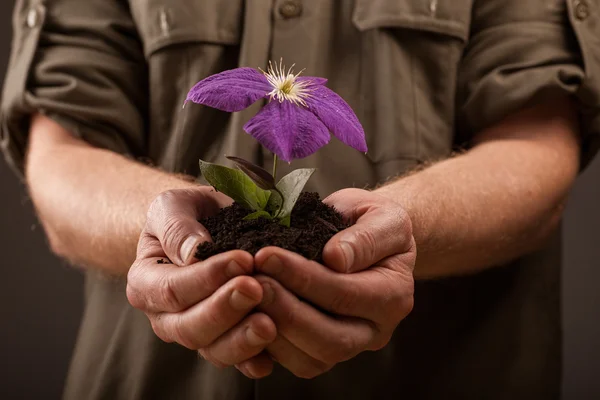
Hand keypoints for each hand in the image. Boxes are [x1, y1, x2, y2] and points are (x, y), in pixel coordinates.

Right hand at [126, 188, 276, 377]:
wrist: (206, 226)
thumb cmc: (188, 214)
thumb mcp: (174, 205)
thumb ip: (177, 226)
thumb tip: (193, 252)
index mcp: (146, 283)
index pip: (171, 289)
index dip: (207, 278)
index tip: (243, 259)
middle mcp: (166, 316)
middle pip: (190, 327)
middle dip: (225, 309)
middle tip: (256, 288)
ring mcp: (197, 333)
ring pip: (214, 349)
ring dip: (242, 340)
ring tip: (269, 324)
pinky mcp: (225, 342)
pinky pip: (237, 360)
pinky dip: (254, 360)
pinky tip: (272, 356)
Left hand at [236, 188, 414, 377]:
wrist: (367, 235)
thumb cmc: (372, 222)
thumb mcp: (381, 216)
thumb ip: (365, 237)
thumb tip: (336, 259)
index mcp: (394, 295)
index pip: (345, 294)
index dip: (303, 277)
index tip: (266, 255)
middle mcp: (376, 330)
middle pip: (330, 338)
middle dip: (285, 310)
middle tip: (251, 281)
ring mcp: (352, 345)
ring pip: (312, 359)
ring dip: (274, 330)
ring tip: (246, 296)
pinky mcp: (326, 352)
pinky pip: (298, 363)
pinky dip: (271, 346)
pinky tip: (249, 316)